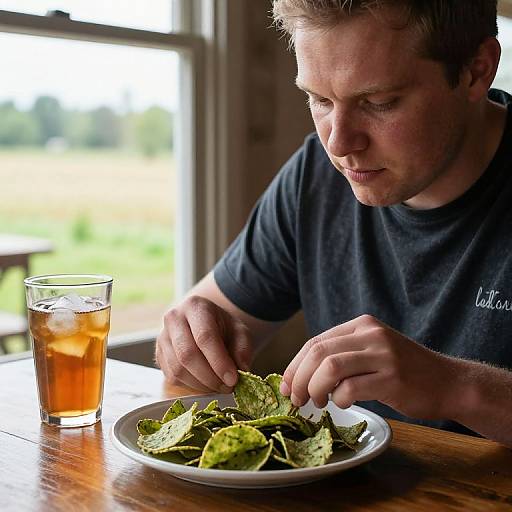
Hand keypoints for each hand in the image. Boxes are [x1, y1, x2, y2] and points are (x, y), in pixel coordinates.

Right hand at [156, 295, 252, 392]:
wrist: (204, 322)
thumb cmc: (222, 326)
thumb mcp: (239, 331)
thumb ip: (242, 349)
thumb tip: (242, 371)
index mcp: (195, 306)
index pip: (205, 336)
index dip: (219, 361)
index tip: (233, 379)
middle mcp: (174, 318)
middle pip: (188, 354)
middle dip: (210, 377)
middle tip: (228, 387)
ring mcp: (162, 337)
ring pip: (178, 369)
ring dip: (201, 384)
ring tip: (219, 386)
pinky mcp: (159, 355)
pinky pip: (172, 377)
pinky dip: (191, 386)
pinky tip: (206, 383)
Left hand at [280, 314, 455, 419]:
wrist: (449, 382)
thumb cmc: (404, 371)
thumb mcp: (372, 350)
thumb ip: (342, 354)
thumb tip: (301, 374)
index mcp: (362, 324)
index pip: (316, 341)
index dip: (295, 364)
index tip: (286, 384)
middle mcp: (371, 334)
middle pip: (318, 352)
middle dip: (299, 378)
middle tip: (295, 398)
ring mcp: (383, 354)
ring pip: (330, 367)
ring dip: (315, 388)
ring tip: (316, 402)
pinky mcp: (393, 378)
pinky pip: (351, 388)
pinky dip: (339, 399)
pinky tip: (342, 404)